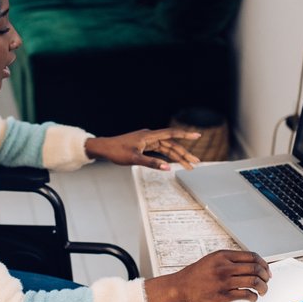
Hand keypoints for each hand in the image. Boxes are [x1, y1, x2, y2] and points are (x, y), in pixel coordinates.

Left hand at [84, 129, 202, 169]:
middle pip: (171, 144)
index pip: (171, 134)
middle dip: (184, 153)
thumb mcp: (134, 159)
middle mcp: (150, 136)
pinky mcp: (145, 146)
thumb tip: (167, 167)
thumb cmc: (117, 152)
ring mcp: (148, 141)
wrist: (104, 148)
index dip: (185, 135)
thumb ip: (152, 163)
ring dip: (178, 157)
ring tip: (188, 166)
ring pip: (167, 149)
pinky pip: (160, 151)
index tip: (197, 135)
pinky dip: (167, 157)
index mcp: (149, 136)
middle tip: (195, 163)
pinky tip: (174, 163)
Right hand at [144, 250, 271, 301]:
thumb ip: (231, 260)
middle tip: (266, 282)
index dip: (264, 264)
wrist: (181, 286)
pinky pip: (245, 295)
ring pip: (253, 282)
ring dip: (262, 288)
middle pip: (255, 269)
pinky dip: (253, 297)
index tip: (266, 271)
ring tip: (262, 291)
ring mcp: (224, 281)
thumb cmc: (197, 273)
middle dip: (265, 276)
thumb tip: (252, 265)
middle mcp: (225, 267)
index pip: (252, 256)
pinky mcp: (223, 295)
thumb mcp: (213, 259)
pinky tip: (252, 298)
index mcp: (224, 255)